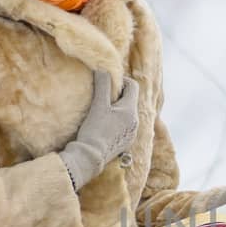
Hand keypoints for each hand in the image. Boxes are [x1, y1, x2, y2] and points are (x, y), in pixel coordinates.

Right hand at [60, 69, 138, 188]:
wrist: (90, 158)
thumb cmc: (94, 130)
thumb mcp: (98, 105)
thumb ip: (103, 85)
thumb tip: (103, 68)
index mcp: (131, 111)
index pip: (133, 86)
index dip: (121, 80)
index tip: (107, 82)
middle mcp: (135, 122)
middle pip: (130, 100)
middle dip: (117, 94)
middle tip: (102, 95)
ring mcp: (131, 134)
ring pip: (126, 113)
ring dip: (116, 108)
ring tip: (101, 110)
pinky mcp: (125, 143)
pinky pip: (123, 125)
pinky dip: (115, 120)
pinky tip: (103, 124)